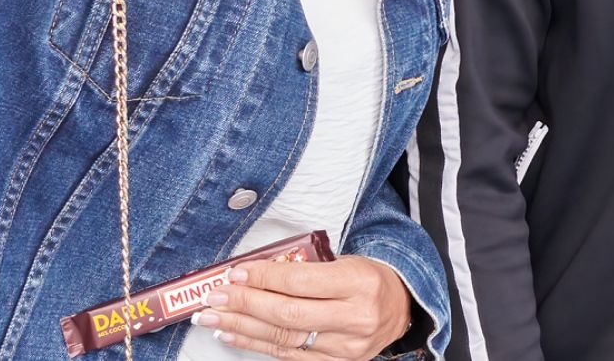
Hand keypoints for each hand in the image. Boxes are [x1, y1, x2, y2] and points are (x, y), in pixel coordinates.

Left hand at [191, 254, 413, 357]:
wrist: (401, 309)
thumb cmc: (367, 278)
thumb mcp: (346, 262)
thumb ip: (306, 269)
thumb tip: (253, 273)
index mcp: (360, 282)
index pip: (300, 281)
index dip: (263, 277)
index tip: (235, 273)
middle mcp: (355, 317)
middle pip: (288, 314)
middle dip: (244, 305)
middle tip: (214, 297)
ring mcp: (346, 347)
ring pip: (283, 339)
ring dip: (241, 328)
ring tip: (212, 318)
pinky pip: (288, 356)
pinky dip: (256, 345)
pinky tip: (233, 336)